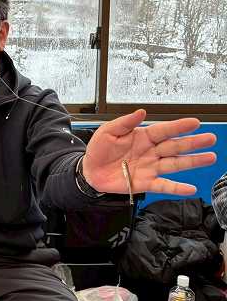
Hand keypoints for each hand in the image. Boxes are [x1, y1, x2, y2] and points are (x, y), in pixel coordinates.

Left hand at [81, 109, 216, 195]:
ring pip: (174, 164)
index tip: (195, 122)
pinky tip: (190, 188)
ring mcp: (150, 167)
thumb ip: (125, 122)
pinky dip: (177, 188)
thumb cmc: (99, 149)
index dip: (179, 126)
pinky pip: (163, 185)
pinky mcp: (145, 183)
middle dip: (193, 143)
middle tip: (210, 138)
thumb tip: (141, 112)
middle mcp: (150, 151)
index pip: (164, 130)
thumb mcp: (108, 131)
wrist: (90, 171)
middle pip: (175, 146)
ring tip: (210, 158)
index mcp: (143, 136)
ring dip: (192, 162)